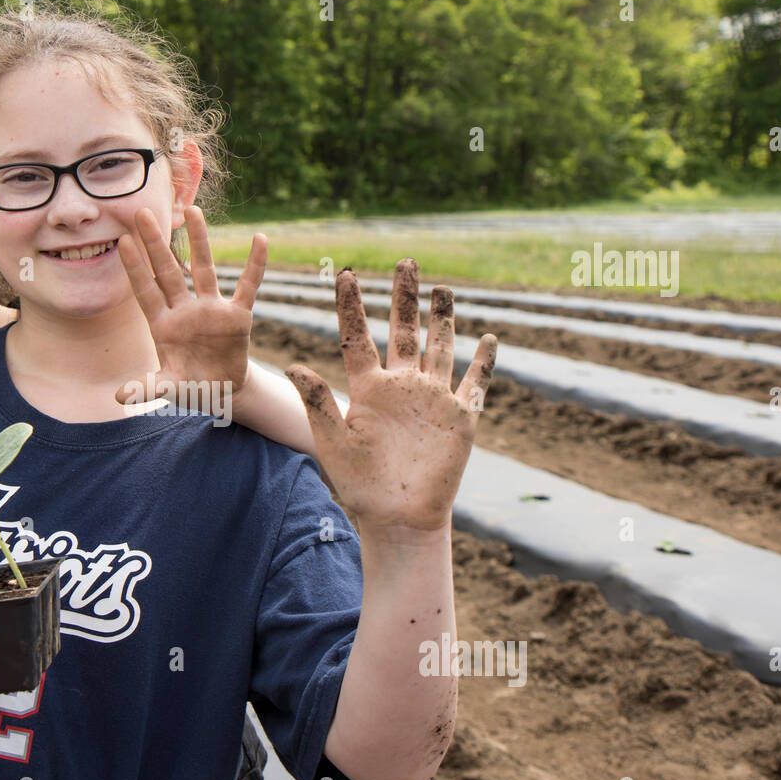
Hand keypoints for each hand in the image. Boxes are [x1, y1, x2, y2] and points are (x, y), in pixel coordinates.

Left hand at [114, 206, 266, 410]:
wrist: (221, 392)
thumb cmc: (191, 385)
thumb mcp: (169, 388)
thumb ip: (146, 389)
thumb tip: (116, 398)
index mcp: (164, 325)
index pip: (146, 291)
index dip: (135, 268)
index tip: (122, 241)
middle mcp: (185, 310)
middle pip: (168, 270)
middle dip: (155, 243)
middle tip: (141, 211)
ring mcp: (212, 309)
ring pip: (203, 268)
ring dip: (198, 241)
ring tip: (192, 209)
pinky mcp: (238, 316)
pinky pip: (248, 286)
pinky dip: (255, 265)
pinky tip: (259, 240)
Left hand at [285, 261, 497, 532]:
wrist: (397, 516)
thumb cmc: (359, 484)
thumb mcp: (332, 441)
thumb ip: (318, 402)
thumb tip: (292, 366)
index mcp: (368, 388)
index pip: (358, 337)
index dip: (351, 306)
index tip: (345, 274)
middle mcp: (401, 386)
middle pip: (404, 331)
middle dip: (404, 298)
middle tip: (405, 262)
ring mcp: (432, 398)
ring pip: (440, 347)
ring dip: (442, 319)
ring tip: (442, 288)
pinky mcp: (459, 417)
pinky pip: (475, 383)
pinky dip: (484, 361)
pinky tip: (488, 338)